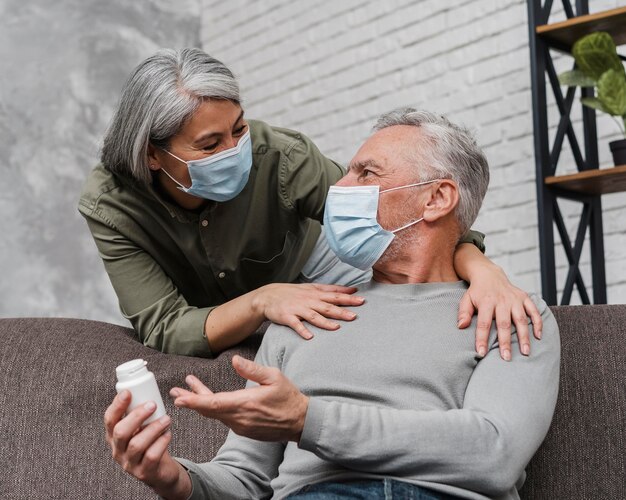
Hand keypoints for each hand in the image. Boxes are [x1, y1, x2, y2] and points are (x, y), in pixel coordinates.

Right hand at [103, 391, 190, 498]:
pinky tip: (168, 434)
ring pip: (137, 445)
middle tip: (153, 404)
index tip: (128, 392)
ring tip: (167, 419)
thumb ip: (138, 413)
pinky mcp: (143, 472)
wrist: (160, 470)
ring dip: (153, 428)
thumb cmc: (150, 443)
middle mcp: (117, 450)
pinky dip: (161, 443)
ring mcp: (129, 463)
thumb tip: (144, 387)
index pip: (109, 420)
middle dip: (136, 416)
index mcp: (114, 436)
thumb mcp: (140, 428)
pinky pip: (151, 457)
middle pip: (120, 432)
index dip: (116, 406)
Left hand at [171, 355, 308, 441]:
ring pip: (215, 414)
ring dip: (201, 402)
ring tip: (188, 391)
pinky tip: (209, 400)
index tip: (180, 398)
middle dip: (190, 400)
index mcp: (245, 403)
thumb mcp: (274, 377)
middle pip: (209, 409)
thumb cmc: (289, 397)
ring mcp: (241, 426)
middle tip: (175, 392)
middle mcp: (239, 418)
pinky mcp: (244, 430)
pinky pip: (224, 418)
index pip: (214, 403)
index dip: (194, 400)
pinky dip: (213, 408)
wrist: (301, 422)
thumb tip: (233, 360)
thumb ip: (252, 369)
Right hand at [253, 283, 364, 339]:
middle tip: (355, 316)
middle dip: (341, 310)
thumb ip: (332, 289)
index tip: (362, 300)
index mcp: (316, 293)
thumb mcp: (312, 287)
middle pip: (327, 306)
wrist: (268, 296)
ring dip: (325, 322)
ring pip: (313, 315)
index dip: (348, 297)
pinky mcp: (287, 317)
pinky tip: (309, 336)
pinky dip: (302, 330)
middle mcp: (308, 300)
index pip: (334, 294)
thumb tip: (352, 289)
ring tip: (336, 327)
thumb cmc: (294, 293)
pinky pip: (295, 324)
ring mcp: (298, 308)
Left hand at [457, 265, 542, 360]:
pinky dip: (538, 322)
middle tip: (506, 358)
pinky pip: (533, 310)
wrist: (489, 275)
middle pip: (504, 324)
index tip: (481, 353)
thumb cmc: (477, 292)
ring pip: (521, 319)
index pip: (483, 323)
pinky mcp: (524, 297)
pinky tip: (538, 336)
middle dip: (505, 342)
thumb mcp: (466, 299)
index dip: (482, 339)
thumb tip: (461, 326)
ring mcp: (514, 299)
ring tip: (525, 352)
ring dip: (524, 336)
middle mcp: (502, 301)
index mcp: (486, 302)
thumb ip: (463, 313)